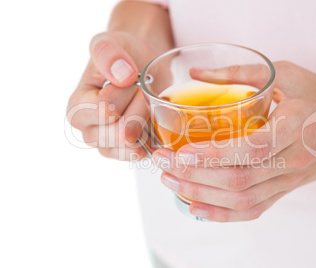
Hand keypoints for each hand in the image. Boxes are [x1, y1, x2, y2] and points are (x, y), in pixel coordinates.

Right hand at [67, 31, 152, 159]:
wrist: (142, 64)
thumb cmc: (123, 54)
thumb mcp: (111, 42)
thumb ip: (108, 54)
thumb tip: (122, 76)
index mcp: (77, 109)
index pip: (107, 110)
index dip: (126, 92)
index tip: (129, 78)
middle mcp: (89, 133)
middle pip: (123, 132)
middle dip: (140, 108)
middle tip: (141, 91)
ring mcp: (110, 146)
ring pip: (135, 145)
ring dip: (148, 121)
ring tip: (145, 103)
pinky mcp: (130, 153)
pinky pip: (146, 154)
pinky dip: (155, 137)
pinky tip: (153, 118)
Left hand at [152, 61, 315, 221]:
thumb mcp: (287, 73)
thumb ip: (241, 73)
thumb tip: (196, 74)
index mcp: (296, 126)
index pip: (250, 150)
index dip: (213, 156)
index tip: (180, 151)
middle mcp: (293, 159)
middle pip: (239, 181)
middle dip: (194, 176)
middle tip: (162, 164)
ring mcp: (290, 180)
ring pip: (242, 200)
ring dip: (202, 196)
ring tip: (170, 183)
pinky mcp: (285, 190)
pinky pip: (254, 211)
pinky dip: (222, 214)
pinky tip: (196, 208)